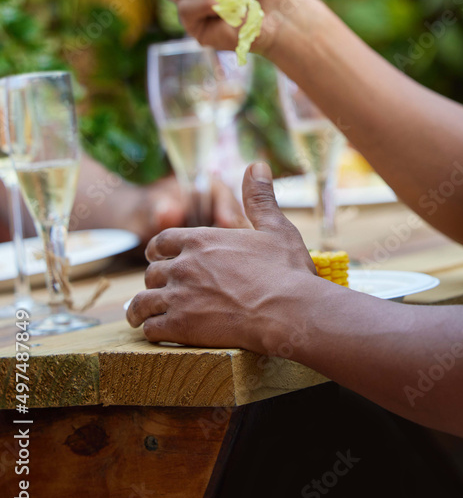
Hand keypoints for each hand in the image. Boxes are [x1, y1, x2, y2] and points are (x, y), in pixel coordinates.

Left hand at [126, 163, 317, 350]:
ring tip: (141, 317)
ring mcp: (179, 297)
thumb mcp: (275, 227)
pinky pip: (151, 328)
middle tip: (159, 292)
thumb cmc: (285, 270)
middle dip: (154, 281)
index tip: (158, 259)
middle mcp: (184, 265)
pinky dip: (151, 330)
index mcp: (201, 239)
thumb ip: (259, 197)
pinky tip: (159, 333)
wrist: (288, 311)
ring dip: (140, 309)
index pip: (161, 241)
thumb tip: (257, 165)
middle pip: (151, 272)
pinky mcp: (180, 327)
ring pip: (142, 302)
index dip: (158, 251)